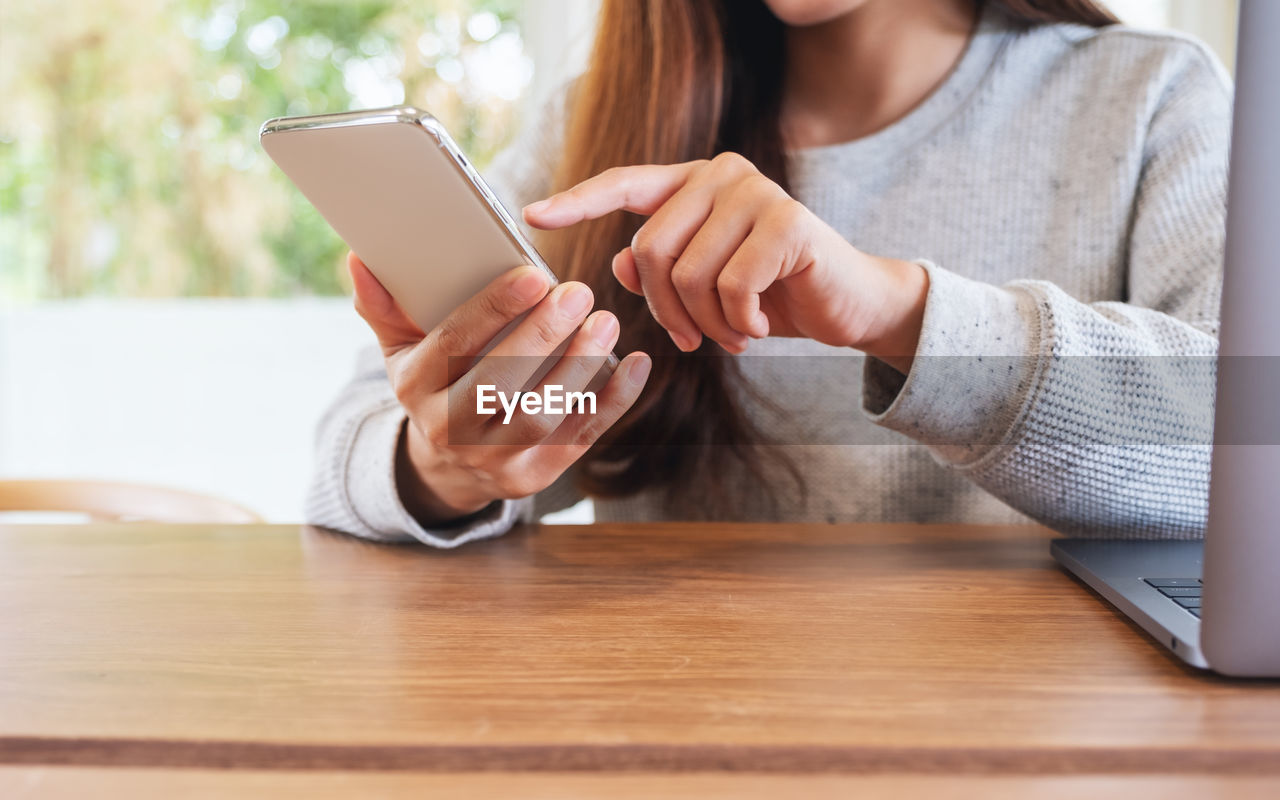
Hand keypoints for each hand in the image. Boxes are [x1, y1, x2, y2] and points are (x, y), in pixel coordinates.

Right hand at [348, 253, 650, 523]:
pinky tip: (636, 365)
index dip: (493, 308)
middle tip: (579, 292)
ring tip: (606, 322)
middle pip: (499, 383)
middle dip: (542, 336)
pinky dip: (612, 402)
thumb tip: (361, 259)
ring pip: (542, 416)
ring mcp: (495, 460)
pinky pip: (579, 438)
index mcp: (415, 388)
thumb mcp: (401, 348)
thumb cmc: (435, 385)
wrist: (448, 466)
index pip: (453, 343)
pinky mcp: (535, 475)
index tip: (533, 274)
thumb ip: (385, 305)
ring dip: (579, 368)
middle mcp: (450, 429)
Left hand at [523, 152, 927, 371]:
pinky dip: (739, 321)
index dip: (578, 201)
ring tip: (734, 335)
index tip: (532, 216)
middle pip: (650, 250)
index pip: (625, 184)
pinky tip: (760, 325)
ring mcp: (756, 192)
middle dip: (665, 310)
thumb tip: (615, 268)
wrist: (849, 304)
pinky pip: (732, 285)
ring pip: (689, 273)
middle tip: (693, 341)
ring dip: (707, 323)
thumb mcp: (708, 287)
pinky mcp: (787, 222)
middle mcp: (721, 174)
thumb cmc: (772, 294)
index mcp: (694, 183)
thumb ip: (661, 271)